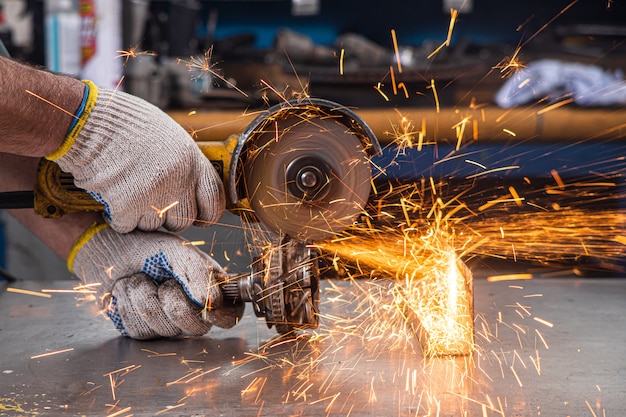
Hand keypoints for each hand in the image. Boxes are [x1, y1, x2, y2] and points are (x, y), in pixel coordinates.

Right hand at [48, 81, 223, 232]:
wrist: (89, 122)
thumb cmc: (127, 125)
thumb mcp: (169, 137)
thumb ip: (185, 163)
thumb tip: (194, 187)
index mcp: (193, 161)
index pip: (214, 200)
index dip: (207, 213)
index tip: (200, 217)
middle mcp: (179, 181)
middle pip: (184, 220)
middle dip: (169, 217)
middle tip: (152, 203)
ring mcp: (155, 196)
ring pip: (155, 225)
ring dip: (141, 215)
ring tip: (127, 190)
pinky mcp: (128, 208)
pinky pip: (127, 226)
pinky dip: (117, 217)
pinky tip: (111, 196)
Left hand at [70, 223, 242, 338]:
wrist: (109, 251)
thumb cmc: (148, 248)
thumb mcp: (178, 253)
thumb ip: (200, 275)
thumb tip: (213, 301)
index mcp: (210, 288)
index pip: (231, 314)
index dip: (223, 315)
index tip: (208, 307)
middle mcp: (192, 309)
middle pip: (198, 327)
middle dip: (176, 303)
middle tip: (165, 283)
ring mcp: (166, 322)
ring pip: (166, 328)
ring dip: (147, 298)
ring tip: (140, 279)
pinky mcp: (141, 330)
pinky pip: (140, 329)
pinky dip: (129, 306)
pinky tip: (128, 291)